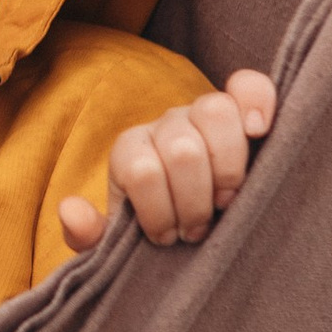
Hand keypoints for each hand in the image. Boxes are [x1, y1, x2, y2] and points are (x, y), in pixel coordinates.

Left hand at [58, 69, 276, 252]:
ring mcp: (203, 114)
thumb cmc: (153, 231)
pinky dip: (257, 102)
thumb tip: (72, 210)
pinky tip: (259, 131)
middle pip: (182, 149)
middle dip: (194, 202)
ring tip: (227, 202)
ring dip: (228, 167)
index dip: (159, 212)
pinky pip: (249, 87)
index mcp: (130, 152)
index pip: (142, 171)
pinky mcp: (241, 111)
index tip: (168, 238)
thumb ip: (88, 235)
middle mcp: (165, 125)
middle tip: (197, 230)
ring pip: (215, 112)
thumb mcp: (116, 243)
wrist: (189, 220)